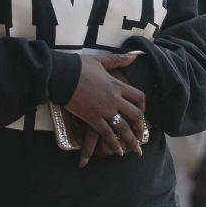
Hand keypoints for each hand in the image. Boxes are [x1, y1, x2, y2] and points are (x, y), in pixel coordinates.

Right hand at [66, 52, 145, 167]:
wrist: (62, 75)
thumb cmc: (80, 67)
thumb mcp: (101, 61)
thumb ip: (119, 60)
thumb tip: (136, 54)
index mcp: (117, 85)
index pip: (139, 97)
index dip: (143, 106)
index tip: (142, 113)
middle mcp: (114, 99)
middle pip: (135, 115)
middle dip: (140, 127)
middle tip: (142, 136)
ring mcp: (104, 110)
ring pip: (123, 128)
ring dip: (131, 141)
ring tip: (136, 151)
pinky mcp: (92, 118)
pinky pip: (107, 134)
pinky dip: (113, 144)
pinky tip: (118, 152)